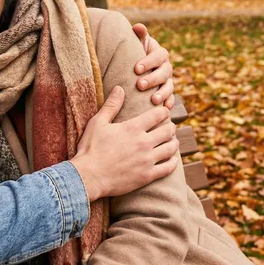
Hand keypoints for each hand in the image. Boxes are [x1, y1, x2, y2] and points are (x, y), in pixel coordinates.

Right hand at [70, 87, 179, 201]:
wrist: (89, 176)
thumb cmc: (91, 147)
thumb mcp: (98, 122)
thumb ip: (111, 105)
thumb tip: (120, 88)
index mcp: (133, 128)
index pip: (157, 115)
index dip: (163, 111)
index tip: (163, 111)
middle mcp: (144, 143)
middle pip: (167, 131)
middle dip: (170, 127)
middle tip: (169, 126)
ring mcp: (147, 160)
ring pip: (170, 149)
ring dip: (174, 143)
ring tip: (173, 141)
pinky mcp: (147, 176)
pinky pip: (168, 168)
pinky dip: (173, 162)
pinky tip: (173, 160)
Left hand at [131, 23, 174, 109]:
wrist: (137, 63)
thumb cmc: (135, 50)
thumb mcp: (136, 41)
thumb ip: (138, 34)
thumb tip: (138, 27)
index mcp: (159, 53)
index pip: (158, 56)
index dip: (148, 62)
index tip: (136, 68)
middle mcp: (166, 67)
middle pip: (164, 73)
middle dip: (153, 79)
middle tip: (139, 85)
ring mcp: (168, 80)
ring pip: (169, 87)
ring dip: (163, 94)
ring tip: (153, 101)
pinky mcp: (167, 92)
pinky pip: (171, 98)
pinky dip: (169, 103)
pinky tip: (165, 110)